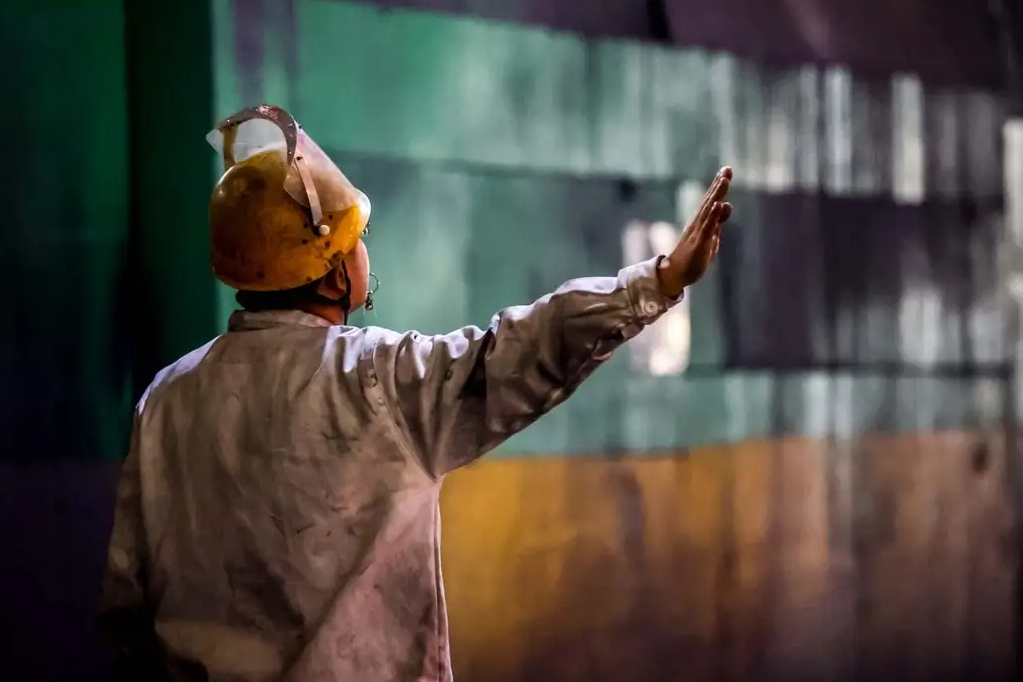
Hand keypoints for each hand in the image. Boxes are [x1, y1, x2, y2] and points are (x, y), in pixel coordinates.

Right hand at [656, 167, 732, 298]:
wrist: (675, 274)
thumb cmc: (692, 257)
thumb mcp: (710, 237)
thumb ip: (717, 221)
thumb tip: (725, 205)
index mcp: (702, 222)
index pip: (711, 201)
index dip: (719, 186)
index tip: (726, 170)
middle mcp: (698, 223)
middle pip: (710, 201)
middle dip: (719, 185)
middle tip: (727, 169)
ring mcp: (698, 232)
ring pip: (708, 210)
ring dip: (716, 195)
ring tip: (724, 180)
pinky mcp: (699, 243)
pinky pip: (707, 227)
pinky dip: (713, 215)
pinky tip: (718, 204)